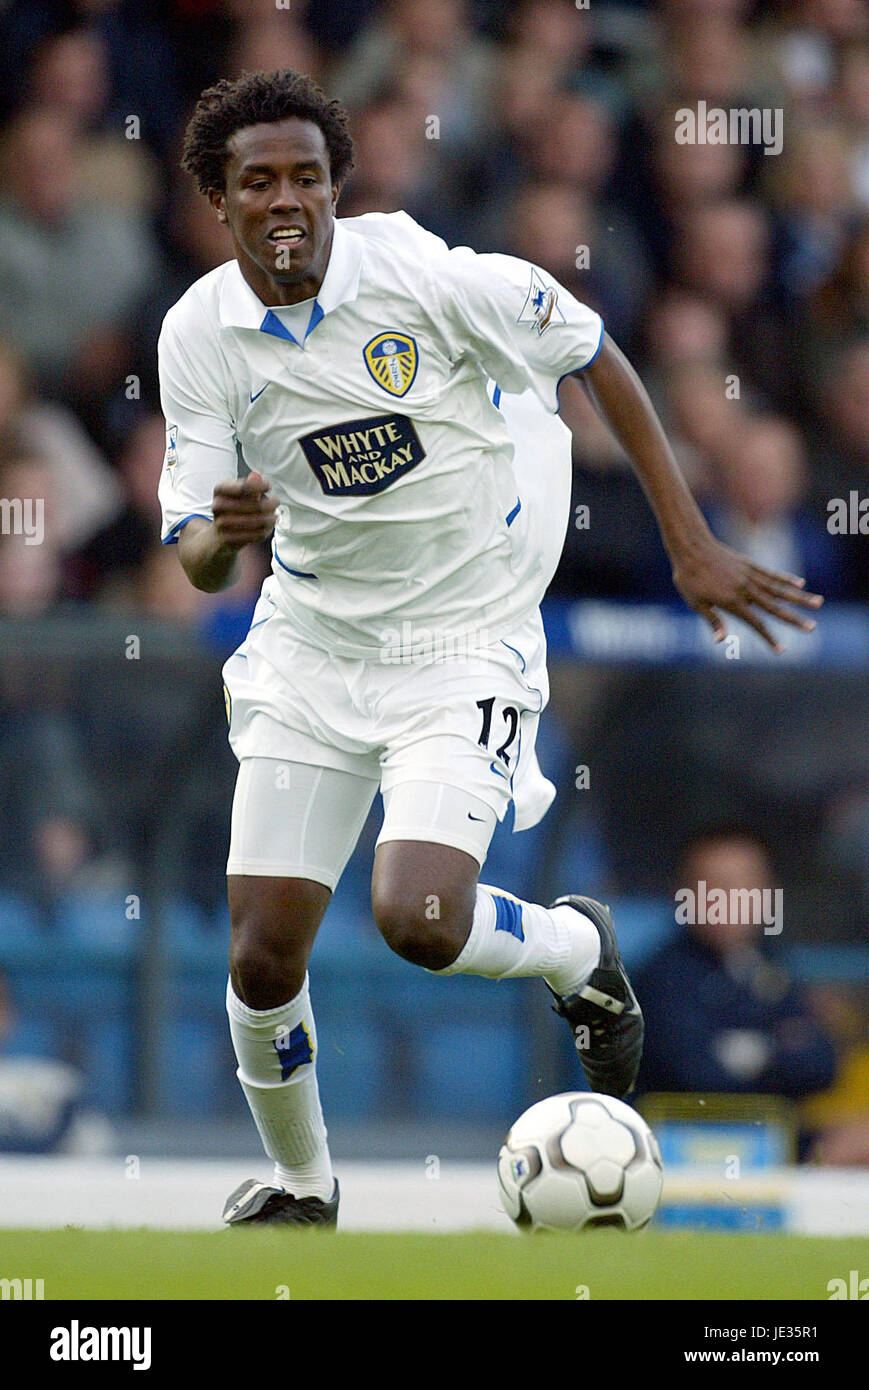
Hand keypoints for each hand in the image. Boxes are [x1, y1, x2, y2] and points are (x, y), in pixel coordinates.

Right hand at [211, 471, 277, 551]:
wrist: (217, 537)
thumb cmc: (232, 511)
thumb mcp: (238, 495)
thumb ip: (249, 485)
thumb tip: (256, 475)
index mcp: (219, 489)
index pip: (245, 486)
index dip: (261, 486)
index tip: (269, 487)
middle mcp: (217, 505)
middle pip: (254, 505)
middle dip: (270, 504)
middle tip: (276, 503)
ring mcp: (221, 522)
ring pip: (256, 521)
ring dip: (269, 519)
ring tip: (275, 517)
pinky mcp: (228, 538)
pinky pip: (253, 534)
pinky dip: (264, 531)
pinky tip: (268, 528)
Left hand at [671, 534, 822, 650]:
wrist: (691, 548)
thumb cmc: (689, 578)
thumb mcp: (696, 603)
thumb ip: (713, 621)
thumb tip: (721, 641)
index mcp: (732, 602)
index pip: (756, 624)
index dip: (769, 638)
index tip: (782, 650)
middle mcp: (745, 590)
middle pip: (775, 608)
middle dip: (795, 619)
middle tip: (813, 627)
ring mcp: (750, 576)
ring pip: (779, 589)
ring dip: (800, 597)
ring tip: (818, 602)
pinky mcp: (750, 564)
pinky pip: (771, 573)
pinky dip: (786, 578)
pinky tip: (800, 583)